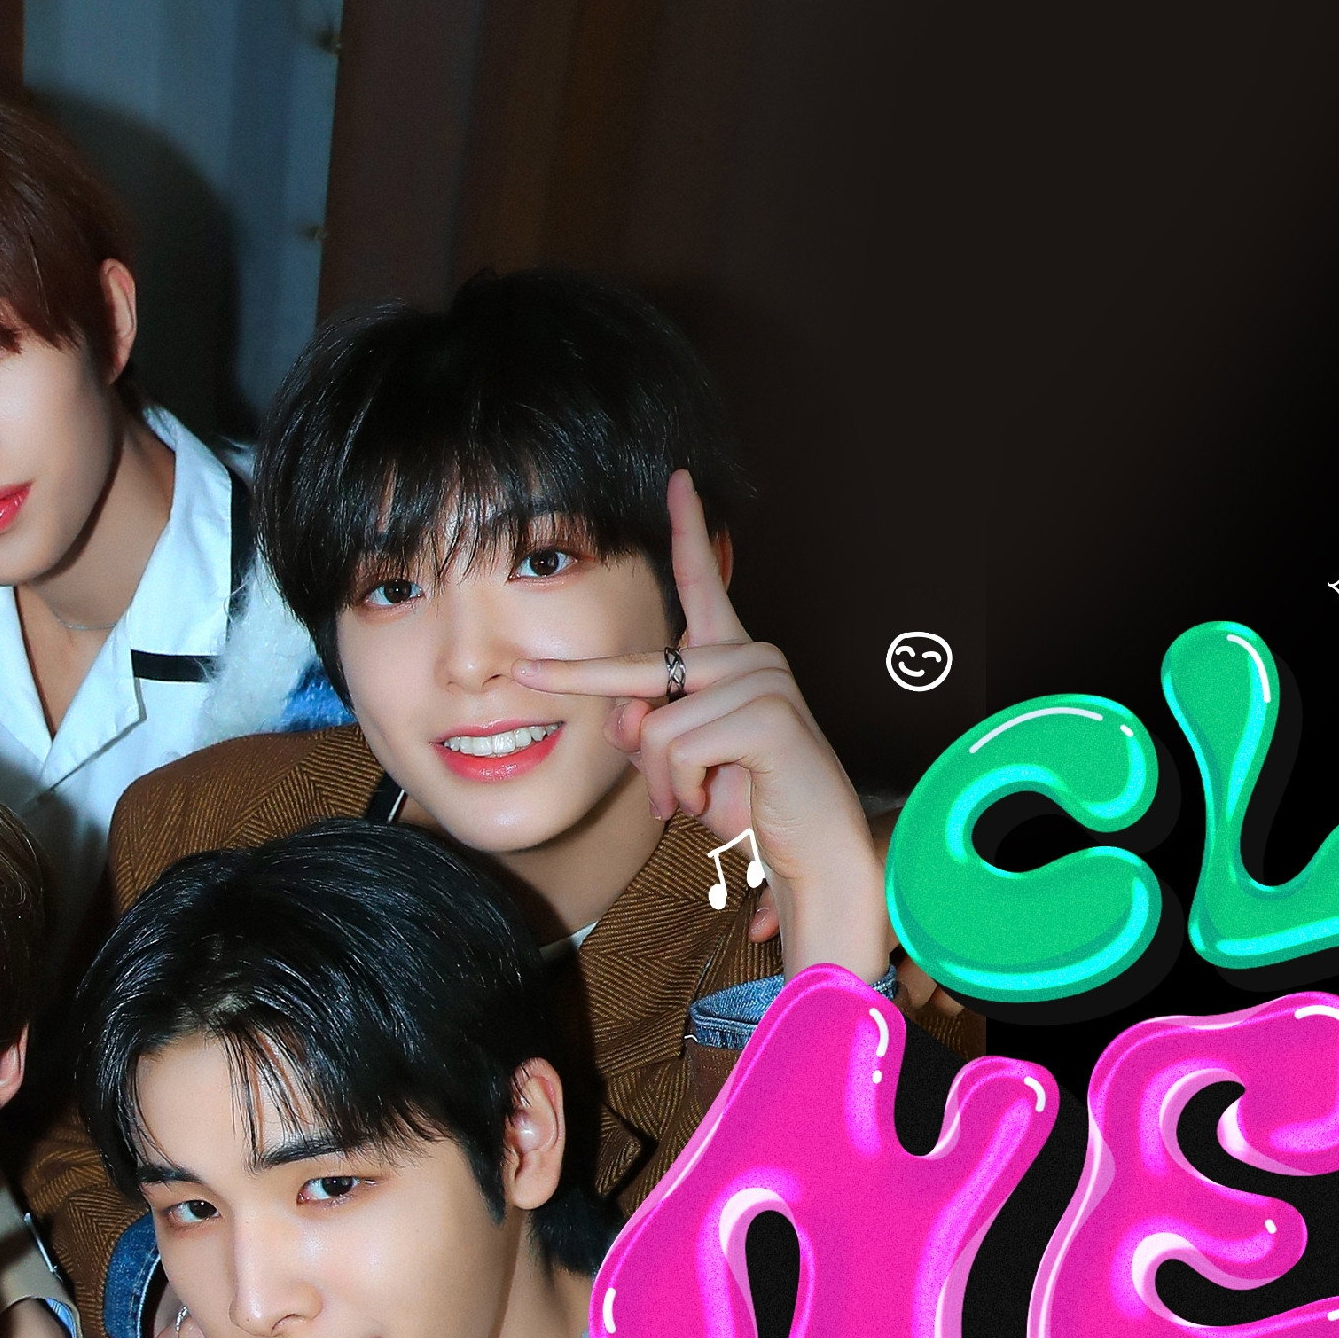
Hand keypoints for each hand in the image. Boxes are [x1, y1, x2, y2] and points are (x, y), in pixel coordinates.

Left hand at [508, 468, 888, 980]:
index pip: (706, 584)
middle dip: (584, 691)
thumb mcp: (678, 766)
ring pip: (656, 725)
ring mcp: (766, 679)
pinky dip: (683, 790)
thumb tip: (627, 712)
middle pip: (639, 671)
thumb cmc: (748, 807)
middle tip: (526, 678)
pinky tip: (717, 803)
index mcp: (733, 659)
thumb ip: (643, 730)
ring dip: (662, 781)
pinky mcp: (770, 713)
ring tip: (694, 802)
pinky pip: (679, 747)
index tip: (678, 479)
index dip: (688, 529)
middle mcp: (753, 656)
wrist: (812, 858)